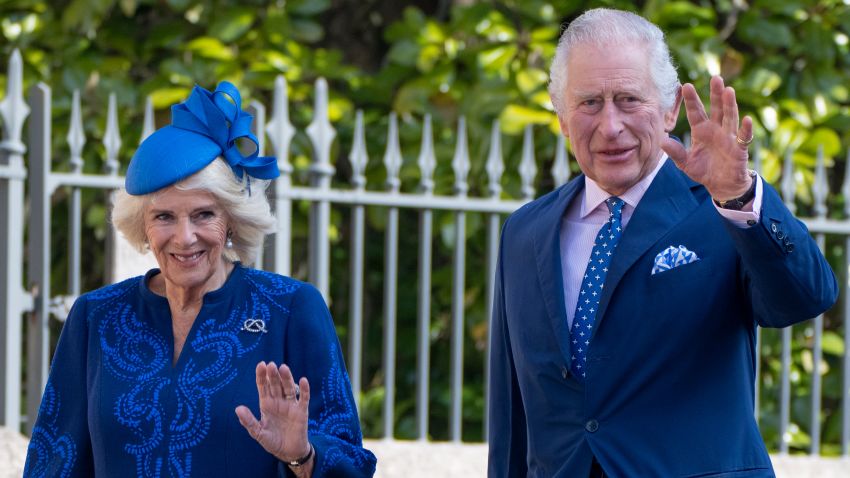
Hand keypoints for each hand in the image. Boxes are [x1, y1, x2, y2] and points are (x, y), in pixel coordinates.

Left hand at [236, 362, 312, 473]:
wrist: (288, 452)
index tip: (260, 365)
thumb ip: (249, 421)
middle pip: (276, 385)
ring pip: (289, 388)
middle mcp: (279, 401)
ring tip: (283, 368)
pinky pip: (303, 398)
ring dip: (287, 378)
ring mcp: (291, 405)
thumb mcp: (258, 433)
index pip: (263, 386)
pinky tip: (303, 380)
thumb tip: (237, 408)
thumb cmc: (272, 441)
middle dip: (273, 375)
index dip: (261, 376)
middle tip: (271, 365)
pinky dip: (304, 389)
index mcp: (266, 404)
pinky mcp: (302, 411)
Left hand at [662, 75, 753, 200]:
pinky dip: (746, 129)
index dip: (692, 100)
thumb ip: (675, 152)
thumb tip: (661, 141)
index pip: (696, 112)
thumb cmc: (703, 170)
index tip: (686, 85)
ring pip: (730, 117)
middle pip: (717, 108)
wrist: (720, 185)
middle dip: (715, 94)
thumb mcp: (685, 163)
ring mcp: (729, 137)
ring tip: (728, 90)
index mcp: (701, 130)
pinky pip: (743, 137)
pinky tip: (747, 119)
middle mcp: (716, 129)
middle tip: (715, 77)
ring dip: (730, 105)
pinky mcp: (740, 148)